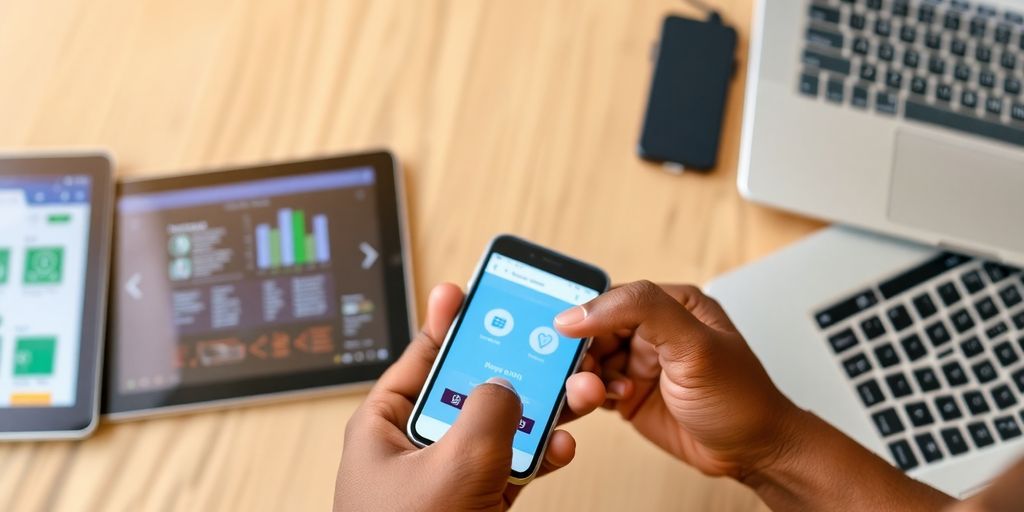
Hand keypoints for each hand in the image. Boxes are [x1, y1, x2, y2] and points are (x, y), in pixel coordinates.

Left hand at [335, 283, 606, 510]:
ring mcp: (448, 475)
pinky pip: (511, 466)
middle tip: (543, 345)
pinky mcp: (475, 503)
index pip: (420, 357)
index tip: (468, 291)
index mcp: (385, 424)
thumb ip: (487, 414)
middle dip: (511, 370)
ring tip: (570, 394)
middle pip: (469, 388)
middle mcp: (415, 445)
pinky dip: (537, 456)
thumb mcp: (452, 467)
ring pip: (498, 427)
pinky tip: (559, 445)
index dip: (447, 322)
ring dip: (536, 414)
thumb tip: (506, 388)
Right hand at [556, 281, 801, 478]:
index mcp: (672, 304)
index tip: (564, 332)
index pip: (614, 296)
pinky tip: (611, 402)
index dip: (586, 313)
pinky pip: (593, 387)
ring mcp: (640, 362)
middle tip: (582, 370)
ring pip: (590, 360)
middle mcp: (653, 330)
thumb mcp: (695, 344)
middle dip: (583, 351)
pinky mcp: (628, 394)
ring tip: (598, 392)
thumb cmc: (740, 397)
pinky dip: (590, 395)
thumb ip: (642, 312)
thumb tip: (581, 311)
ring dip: (586, 376)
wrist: (752, 453)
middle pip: (594, 330)